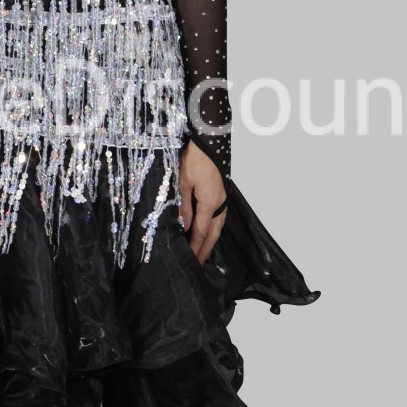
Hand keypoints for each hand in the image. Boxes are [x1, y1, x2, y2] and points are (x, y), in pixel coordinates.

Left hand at [178, 139, 227, 263]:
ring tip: (204, 253)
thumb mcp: (183, 182)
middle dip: (205, 249)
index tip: (191, 260)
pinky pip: (220, 218)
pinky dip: (215, 229)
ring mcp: (223, 199)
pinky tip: (210, 233)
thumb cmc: (194, 159)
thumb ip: (184, 206)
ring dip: (211, 241)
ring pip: (219, 226)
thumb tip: (184, 226)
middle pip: (213, 233)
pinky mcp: (222, 195)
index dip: (196, 247)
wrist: (209, 141)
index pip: (201, 231)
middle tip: (199, 265)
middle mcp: (219, 204)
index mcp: (209, 202)